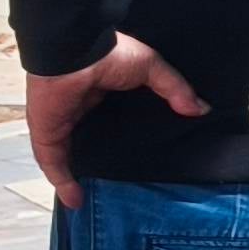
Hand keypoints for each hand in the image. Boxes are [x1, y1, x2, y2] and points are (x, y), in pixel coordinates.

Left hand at [26, 35, 207, 207]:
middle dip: (97, 161)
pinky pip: (53, 163)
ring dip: (77, 176)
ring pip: (68, 156)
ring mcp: (60, 122)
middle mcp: (78, 108)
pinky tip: (75, 200)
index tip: (136, 154)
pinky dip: (63, 181)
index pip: (108, 119)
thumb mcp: (151, 68)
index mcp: (100, 92)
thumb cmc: (109, 52)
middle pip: (87, 141)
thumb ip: (174, 89)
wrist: (76, 49)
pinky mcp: (47, 133)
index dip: (119, 136)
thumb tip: (201, 109)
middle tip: (115, 183)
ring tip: (93, 199)